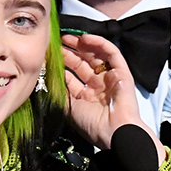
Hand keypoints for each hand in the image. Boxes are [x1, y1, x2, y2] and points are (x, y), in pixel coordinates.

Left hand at [61, 33, 160, 156]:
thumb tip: (48, 76)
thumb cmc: (92, 125)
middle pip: (83, 63)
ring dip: (82, 45)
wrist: (113, 132)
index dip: (62, 65)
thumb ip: (60, 91)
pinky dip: (99, 44)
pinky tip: (86, 38)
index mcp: (86, 96)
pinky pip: (112, 53)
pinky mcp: (122, 72)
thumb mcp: (69, 108)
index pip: (72, 76)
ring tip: (68, 37)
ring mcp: (110, 78)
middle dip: (70, 52)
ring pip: (96, 56)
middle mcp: (98, 86)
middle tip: (57, 41)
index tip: (49, 55)